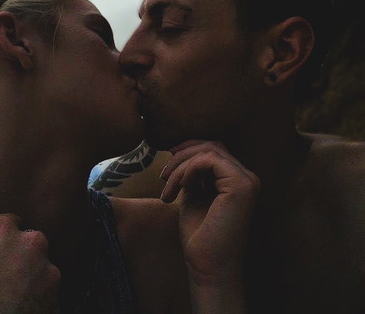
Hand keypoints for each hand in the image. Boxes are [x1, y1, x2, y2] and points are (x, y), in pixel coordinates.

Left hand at [160, 140, 258, 285]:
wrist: (207, 267)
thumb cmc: (199, 236)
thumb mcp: (193, 194)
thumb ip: (191, 173)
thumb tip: (178, 148)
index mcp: (238, 179)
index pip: (214, 149)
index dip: (188, 150)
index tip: (167, 167)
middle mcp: (247, 177)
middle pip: (212, 145)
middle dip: (182, 155)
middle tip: (163, 176)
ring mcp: (247, 180)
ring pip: (209, 150)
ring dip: (181, 165)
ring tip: (167, 187)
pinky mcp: (241, 186)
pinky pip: (208, 160)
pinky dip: (188, 168)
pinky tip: (181, 186)